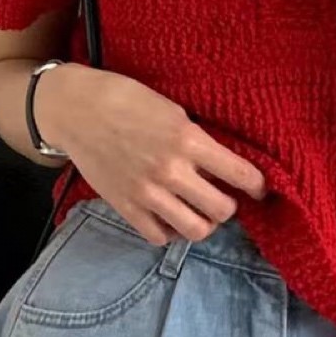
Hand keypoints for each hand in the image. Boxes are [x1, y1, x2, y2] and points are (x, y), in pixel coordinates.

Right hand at [47, 68, 267, 245]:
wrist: (76, 109)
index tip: (259, 188)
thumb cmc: (125, 99)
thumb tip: (220, 164)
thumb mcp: (171, 110)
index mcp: (188, 140)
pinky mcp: (126, 207)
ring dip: (204, 223)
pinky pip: (160, 237)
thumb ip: (196, 139)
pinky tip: (171, 218)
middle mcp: (171, 171)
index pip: (240, 174)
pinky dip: (171, 232)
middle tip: (222, 198)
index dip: (258, 185)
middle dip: (228, 206)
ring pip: (196, 230)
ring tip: (199, 213)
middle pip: (223, 210)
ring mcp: (148, 193)